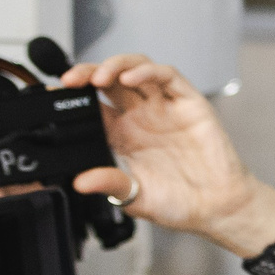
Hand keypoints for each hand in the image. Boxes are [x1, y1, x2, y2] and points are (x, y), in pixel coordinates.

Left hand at [61, 54, 274, 258]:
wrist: (218, 209)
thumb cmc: (181, 204)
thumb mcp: (137, 197)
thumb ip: (111, 184)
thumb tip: (80, 181)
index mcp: (124, 135)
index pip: (93, 104)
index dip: (75, 95)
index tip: (55, 95)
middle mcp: (142, 116)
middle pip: (110, 80)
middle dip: (87, 73)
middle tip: (71, 80)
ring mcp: (165, 107)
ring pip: (136, 69)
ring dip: (115, 66)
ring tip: (99, 77)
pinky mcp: (189, 103)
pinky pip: (167, 76)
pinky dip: (148, 72)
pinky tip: (131, 79)